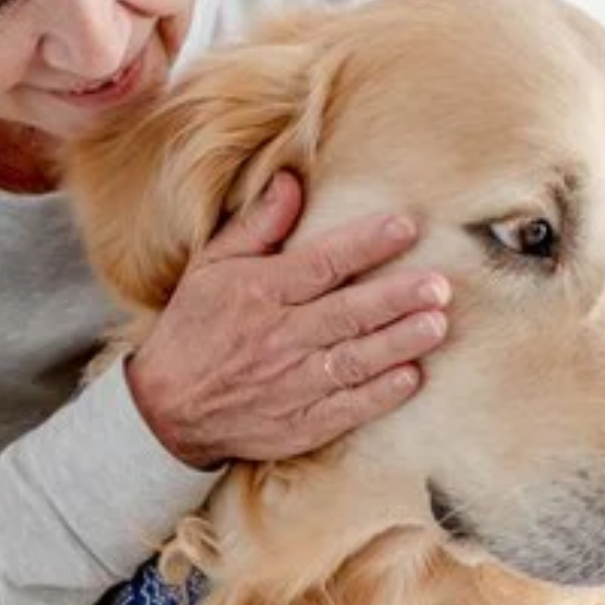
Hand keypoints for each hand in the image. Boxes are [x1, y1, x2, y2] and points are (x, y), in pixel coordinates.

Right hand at [125, 170, 450, 469]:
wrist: (165, 408)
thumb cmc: (195, 326)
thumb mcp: (211, 266)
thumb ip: (257, 225)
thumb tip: (292, 180)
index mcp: (259, 292)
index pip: (321, 264)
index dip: (365, 244)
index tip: (405, 227)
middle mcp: (278, 337)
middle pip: (347, 313)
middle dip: (397, 297)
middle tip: (439, 284)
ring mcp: (289, 384)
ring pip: (353, 360)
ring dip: (398, 343)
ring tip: (437, 325)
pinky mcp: (298, 424)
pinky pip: (345, 409)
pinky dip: (379, 395)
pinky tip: (410, 377)